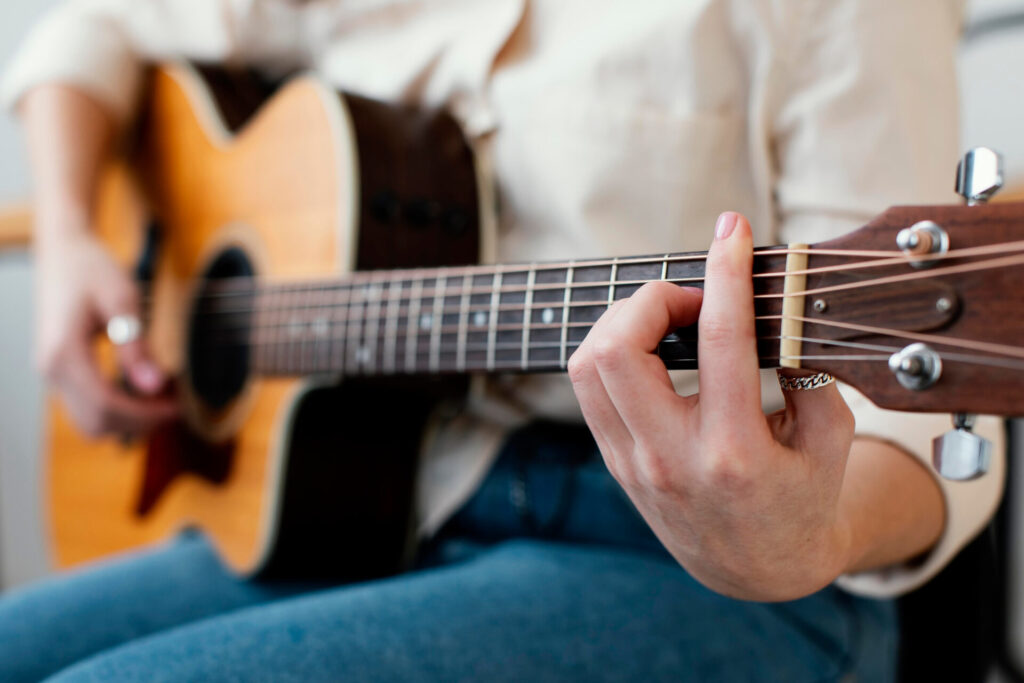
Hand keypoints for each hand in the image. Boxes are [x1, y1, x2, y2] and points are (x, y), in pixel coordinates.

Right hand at [36, 211, 177, 436]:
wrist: (62, 251)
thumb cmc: (91, 268)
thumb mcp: (122, 300)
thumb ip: (136, 345)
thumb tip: (155, 385)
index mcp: (63, 353)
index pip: (106, 405)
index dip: (146, 414)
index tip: (179, 407)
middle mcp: (51, 370)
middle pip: (97, 422)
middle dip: (140, 422)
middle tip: (176, 405)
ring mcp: (52, 373)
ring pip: (90, 421)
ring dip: (128, 419)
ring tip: (164, 397)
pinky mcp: (60, 371)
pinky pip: (87, 405)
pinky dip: (117, 406)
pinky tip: (145, 388)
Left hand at [568, 212, 854, 601]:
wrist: (756, 571)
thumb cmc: (802, 500)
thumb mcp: (831, 440)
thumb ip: (809, 372)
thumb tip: (778, 304)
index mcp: (734, 453)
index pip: (719, 341)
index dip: (724, 272)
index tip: (732, 230)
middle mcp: (669, 458)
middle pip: (617, 348)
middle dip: (651, 298)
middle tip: (693, 300)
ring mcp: (632, 463)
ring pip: (587, 365)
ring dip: (623, 321)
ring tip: (670, 320)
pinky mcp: (614, 462)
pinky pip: (589, 388)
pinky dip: (612, 349)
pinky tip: (651, 346)